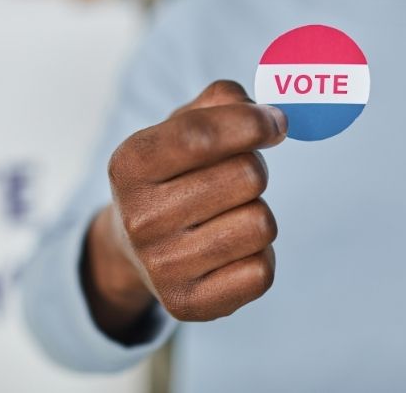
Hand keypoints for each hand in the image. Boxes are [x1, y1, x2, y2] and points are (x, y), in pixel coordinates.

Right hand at [82, 81, 286, 338]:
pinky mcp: (186, 304)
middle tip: (235, 177)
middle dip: (254, 169)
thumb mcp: (181, 125)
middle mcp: (138, 217)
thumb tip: (271, 116)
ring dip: (256, 213)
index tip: (274, 124)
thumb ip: (223, 101)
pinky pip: (261, 271)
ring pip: (261, 224)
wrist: (133, 247)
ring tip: (227, 215)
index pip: (203, 135)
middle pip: (248, 176)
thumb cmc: (171, 174)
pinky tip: (228, 250)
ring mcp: (160, 266)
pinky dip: (257, 255)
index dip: (254, 123)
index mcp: (130, 164)